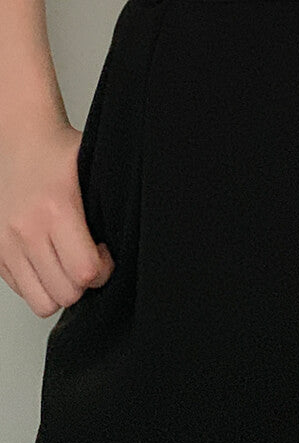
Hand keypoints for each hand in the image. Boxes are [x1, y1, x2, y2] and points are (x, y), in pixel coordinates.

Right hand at [0, 124, 114, 317]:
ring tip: (71, 265)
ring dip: (62, 290)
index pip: (85, 270)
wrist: (21, 141)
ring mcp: (6, 243)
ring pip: (42, 301)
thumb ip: (112, 203)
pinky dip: (40, 284)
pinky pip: (22, 291)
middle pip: (65, 292)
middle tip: (92, 260)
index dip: (104, 271)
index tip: (107, 255)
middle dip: (86, 283)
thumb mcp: (95, 170)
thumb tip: (141, 228)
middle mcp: (27, 230)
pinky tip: (52, 260)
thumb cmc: (59, 154)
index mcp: (57, 209)